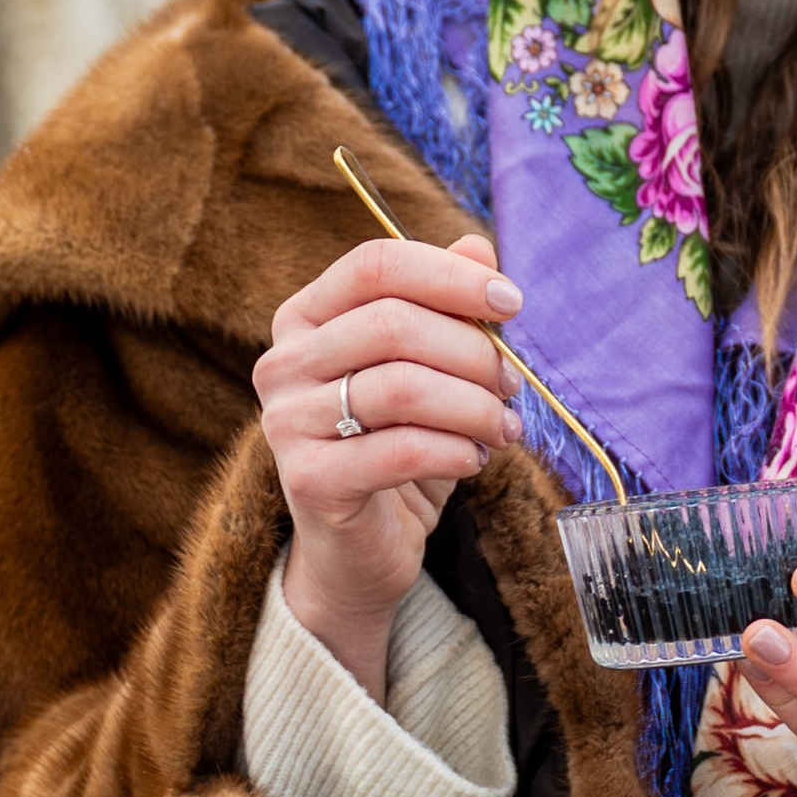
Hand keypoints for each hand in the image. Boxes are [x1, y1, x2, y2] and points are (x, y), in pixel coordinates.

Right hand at [252, 231, 521, 698]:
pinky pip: (400, 450)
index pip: (376, 265)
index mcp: (307, 317)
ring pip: (401, 387)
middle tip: (512, 385)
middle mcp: (283, 362)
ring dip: (473, 406)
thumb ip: (449, 307)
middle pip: (393, 323)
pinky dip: (455, 451)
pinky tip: (475, 459)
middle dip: (472, 351)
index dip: (451, 276)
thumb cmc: (400, 446)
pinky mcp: (309, 481)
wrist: (362, 548)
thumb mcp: (432, 370)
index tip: (511, 302)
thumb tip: (480, 247)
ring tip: (504, 427)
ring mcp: (286, 422)